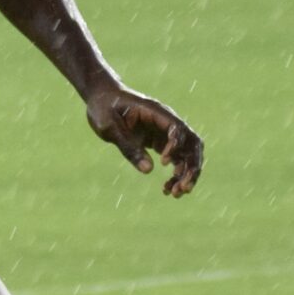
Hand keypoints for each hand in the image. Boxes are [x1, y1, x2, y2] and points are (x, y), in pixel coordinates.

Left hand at [85, 86, 203, 197]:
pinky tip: (166, 190)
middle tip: (184, 187)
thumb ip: (128, 146)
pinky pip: (176, 161)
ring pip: (187, 155)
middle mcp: (166, 122)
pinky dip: (175, 175)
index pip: (177, 128)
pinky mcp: (161, 143)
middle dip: (191, 166)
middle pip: (192, 143)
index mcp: (156, 112)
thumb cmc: (104, 108)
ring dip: (186, 175)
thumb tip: (149, 170)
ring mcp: (166, 133)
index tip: (163, 162)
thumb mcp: (108, 126)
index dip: (175, 146)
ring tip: (175, 194)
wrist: (102, 100)